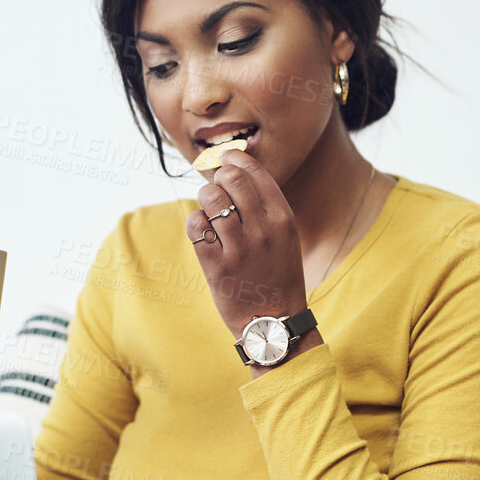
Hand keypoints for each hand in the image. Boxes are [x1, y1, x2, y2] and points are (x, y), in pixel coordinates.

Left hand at [184, 148, 308, 338]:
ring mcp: (239, 248)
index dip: (236, 158)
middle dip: (219, 177)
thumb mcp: (284, 238)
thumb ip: (265, 209)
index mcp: (283, 219)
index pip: (255, 173)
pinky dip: (195, 222)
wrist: (273, 322)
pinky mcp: (217, 266)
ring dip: (205, 199)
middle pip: (231, 178)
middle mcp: (263, 230)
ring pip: (211, 198)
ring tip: (209, 211)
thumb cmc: (276, 276)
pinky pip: (196, 225)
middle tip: (217, 188)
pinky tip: (203, 230)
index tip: (226, 157)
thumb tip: (234, 174)